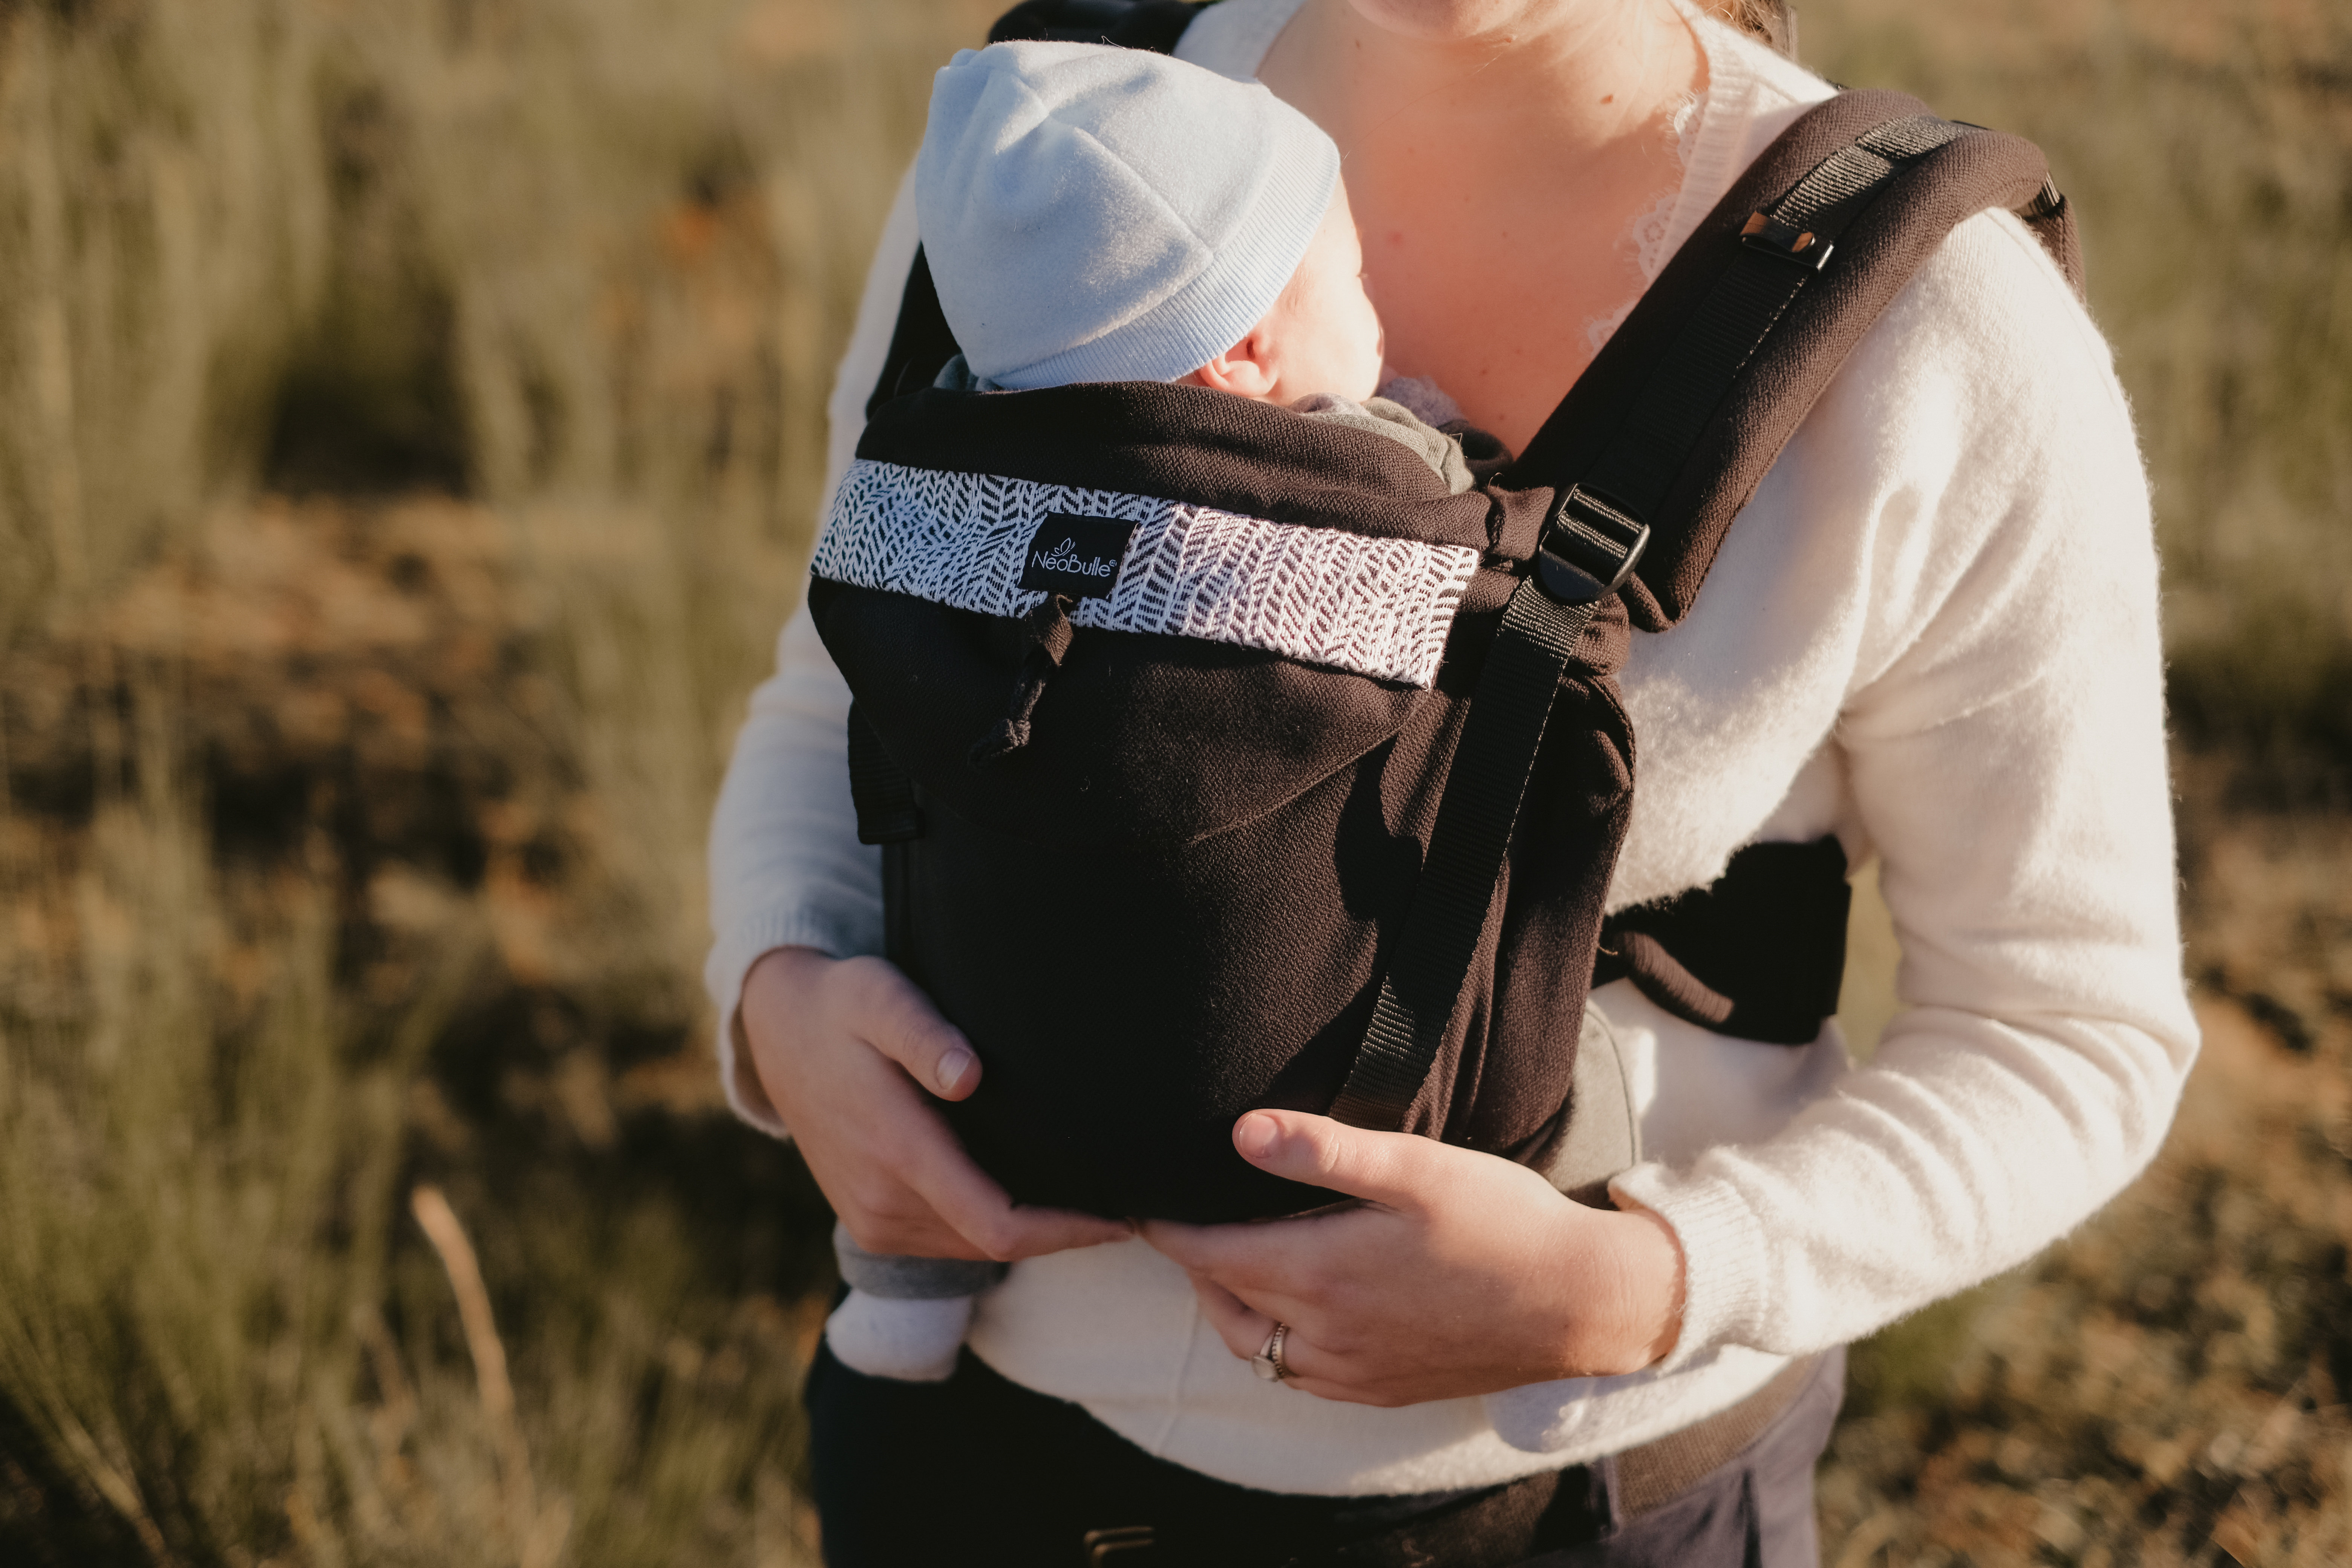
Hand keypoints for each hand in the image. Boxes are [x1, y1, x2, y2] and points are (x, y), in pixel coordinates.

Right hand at [739, 947, 1130, 1261]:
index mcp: (896, 1152)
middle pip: (995, 1244)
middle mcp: (882, 1203)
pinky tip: (1026, 1193)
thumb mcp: (881, 996)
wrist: (779, 1035)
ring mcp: (872, 1221)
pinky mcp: (869, 1223)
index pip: (998, 1224)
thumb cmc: (843, 1006)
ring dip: (1029, 1232)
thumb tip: (967, 1075)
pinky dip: (991, 1227)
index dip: (1067, 1231)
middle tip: (1123, 1199)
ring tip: (1084, 1196)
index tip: (1123, 1215)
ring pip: (973, 1249)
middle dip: (1061, 1232)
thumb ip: (923, 1034)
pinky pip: (948, 1241)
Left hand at [1140, 1110, 1684, 1406]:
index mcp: (1321, 1274)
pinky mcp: (1384, 1387)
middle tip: (1185, 1219)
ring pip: (1258, 1348)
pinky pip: (1303, 1376)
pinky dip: (1279, 1345)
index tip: (1139, 1199)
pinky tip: (1297, 1312)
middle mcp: (1326, 1334)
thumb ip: (1323, 1149)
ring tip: (1235, 1260)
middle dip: (1194, 1261)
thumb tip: (1242, 1131)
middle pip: (1223, 1300)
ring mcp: (1355, 1370)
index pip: (1209, 1253)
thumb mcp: (1415, 1167)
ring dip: (1234, 1305)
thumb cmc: (1502, 1222)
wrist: (1582, 1302)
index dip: (1167, 1226)